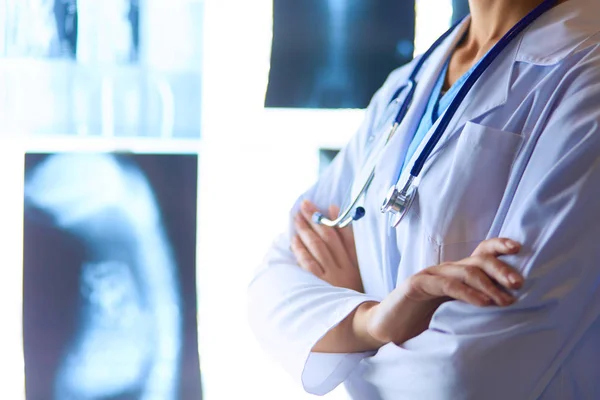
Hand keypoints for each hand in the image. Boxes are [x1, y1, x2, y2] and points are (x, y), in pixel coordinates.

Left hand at [291, 200, 362, 291]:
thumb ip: (349, 242)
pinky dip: (302, 251)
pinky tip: (294, 241)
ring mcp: (333, 277)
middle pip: (329, 238)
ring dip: (307, 231)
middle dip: (316, 219)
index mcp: (356, 263)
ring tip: (296, 218)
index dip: (334, 219)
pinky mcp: (322, 287)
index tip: (323, 205)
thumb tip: (336, 213)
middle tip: (304, 205)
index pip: (345, 235)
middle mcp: (345, 268)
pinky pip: (310, 266)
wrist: (358, 323)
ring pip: (319, 249)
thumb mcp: (357, 269)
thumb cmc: (353, 293)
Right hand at [366, 238, 524, 344]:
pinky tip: (482, 303)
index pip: (479, 253)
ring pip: (464, 271)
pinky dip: (466, 293)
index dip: (498, 246)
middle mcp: (445, 270)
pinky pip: (445, 285)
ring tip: (505, 300)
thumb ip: (474, 303)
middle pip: (477, 260)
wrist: (386, 327)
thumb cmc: (421, 321)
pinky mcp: (415, 285)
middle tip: (519, 284)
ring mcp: (429, 276)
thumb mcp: (453, 311)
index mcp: (455, 274)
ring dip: (489, 285)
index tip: (518, 248)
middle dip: (500, 269)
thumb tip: (511, 306)